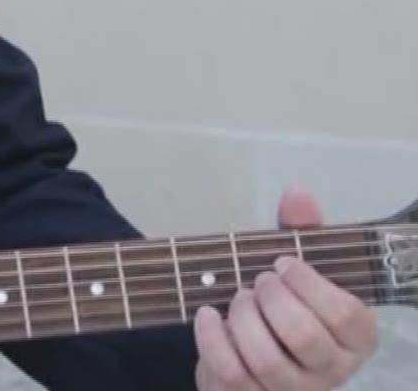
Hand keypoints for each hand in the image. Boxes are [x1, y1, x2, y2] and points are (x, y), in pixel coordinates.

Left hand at [194, 186, 379, 389]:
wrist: (250, 355)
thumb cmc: (284, 306)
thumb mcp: (298, 269)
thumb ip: (301, 233)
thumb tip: (297, 193)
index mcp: (355, 338)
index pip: (345, 315)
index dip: (309, 283)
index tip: (282, 263)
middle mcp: (332, 371)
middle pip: (302, 335)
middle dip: (271, 298)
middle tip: (258, 281)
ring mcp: (292, 390)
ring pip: (265, 358)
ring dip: (243, 318)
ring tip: (238, 298)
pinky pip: (230, 372)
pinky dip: (212, 338)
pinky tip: (208, 315)